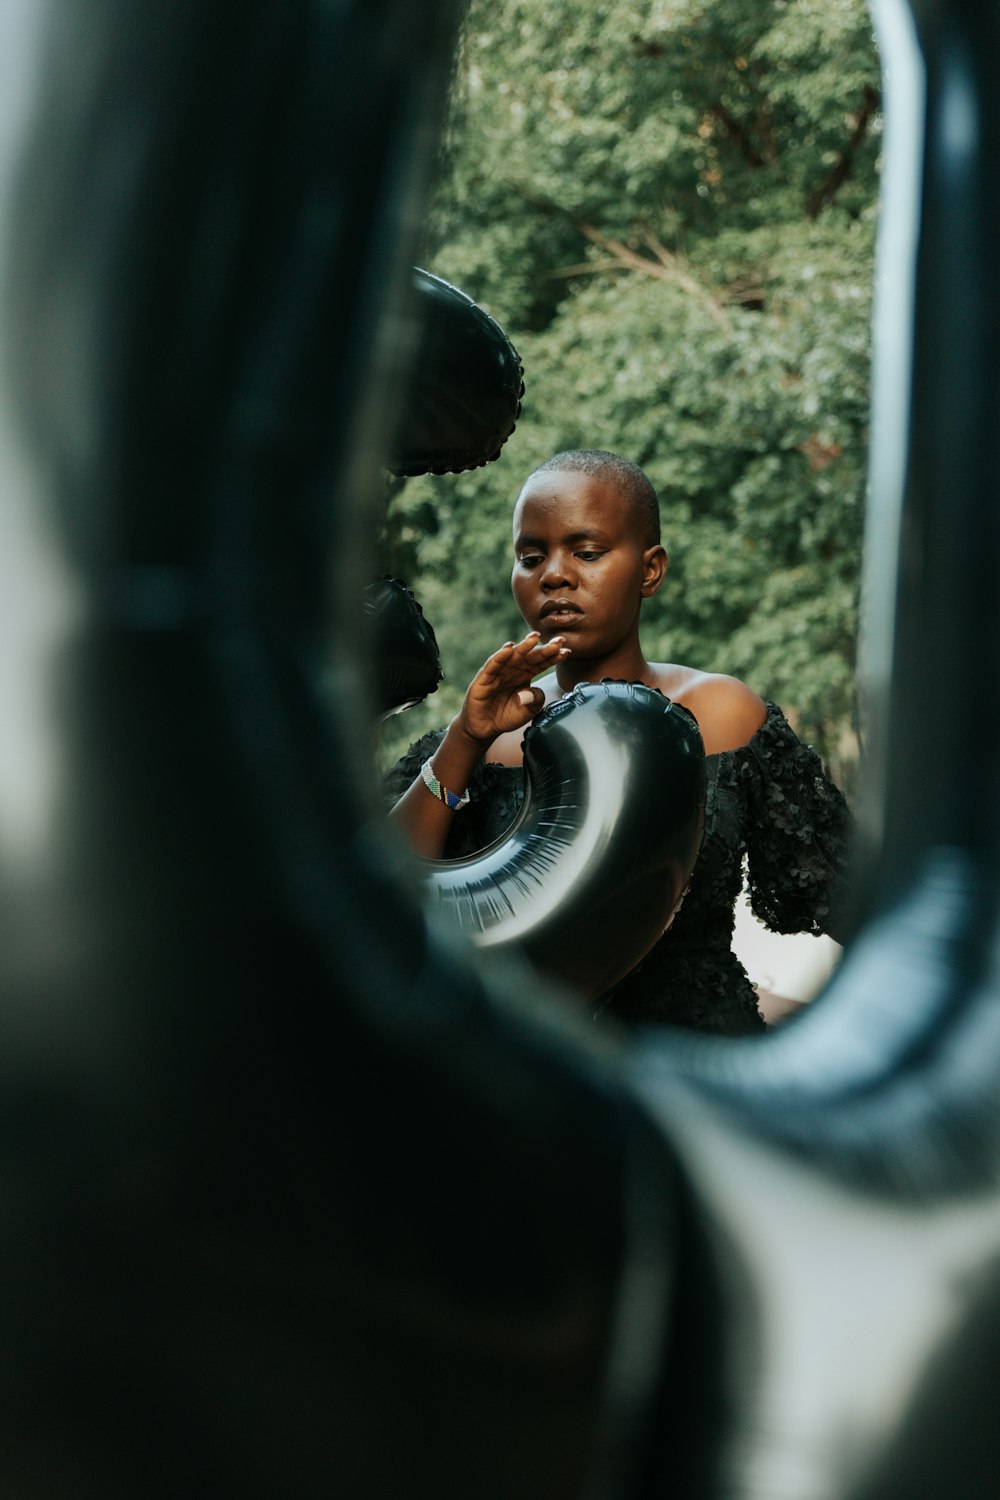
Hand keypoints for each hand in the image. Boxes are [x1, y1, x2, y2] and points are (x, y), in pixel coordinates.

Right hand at [456, 631, 569, 745]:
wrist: (484, 728)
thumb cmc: (505, 716)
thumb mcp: (527, 712)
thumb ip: (535, 701)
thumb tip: (534, 691)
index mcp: (525, 676)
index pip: (541, 664)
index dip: (553, 658)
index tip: (566, 651)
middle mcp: (512, 671)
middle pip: (530, 657)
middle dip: (544, 648)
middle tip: (559, 641)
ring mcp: (498, 673)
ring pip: (512, 656)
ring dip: (524, 646)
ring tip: (536, 637)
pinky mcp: (483, 678)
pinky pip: (492, 665)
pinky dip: (500, 656)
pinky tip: (509, 648)